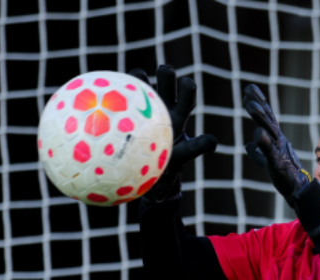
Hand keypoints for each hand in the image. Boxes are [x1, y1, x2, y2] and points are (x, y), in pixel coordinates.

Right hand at [128, 65, 216, 201]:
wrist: (147, 171)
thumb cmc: (168, 163)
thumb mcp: (183, 156)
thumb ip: (197, 147)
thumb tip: (212, 142)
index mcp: (178, 117)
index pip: (186, 99)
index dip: (187, 89)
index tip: (186, 82)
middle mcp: (163, 109)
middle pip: (166, 87)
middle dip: (166, 75)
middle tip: (164, 69)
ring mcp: (144, 111)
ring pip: (142, 90)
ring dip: (139, 80)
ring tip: (136, 73)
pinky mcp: (128, 116)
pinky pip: (122, 104)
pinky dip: (117, 95)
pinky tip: (107, 89)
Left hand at [242, 84, 310, 208]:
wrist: (298, 190)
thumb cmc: (285, 175)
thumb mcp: (267, 161)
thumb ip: (258, 152)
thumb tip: (248, 145)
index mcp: (275, 138)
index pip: (267, 116)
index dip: (259, 102)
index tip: (249, 88)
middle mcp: (278, 141)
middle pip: (268, 119)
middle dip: (258, 104)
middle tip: (248, 91)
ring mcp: (278, 151)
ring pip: (269, 130)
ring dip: (260, 117)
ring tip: (250, 105)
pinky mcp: (278, 163)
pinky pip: (270, 151)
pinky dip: (264, 142)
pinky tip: (256, 133)